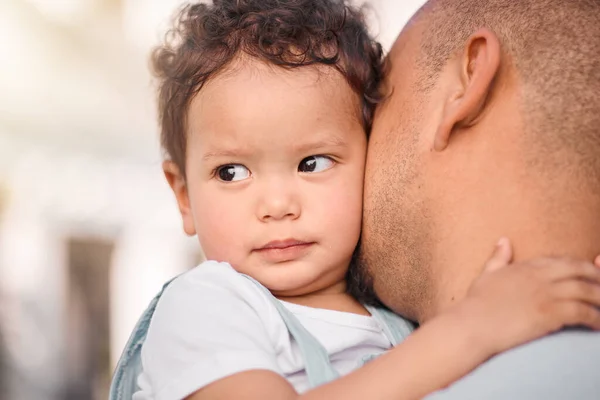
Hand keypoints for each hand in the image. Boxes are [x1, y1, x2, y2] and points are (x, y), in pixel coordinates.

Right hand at [455, 238, 599, 355]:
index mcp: (526, 267)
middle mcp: (539, 277)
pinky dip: (595, 318)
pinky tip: (598, 325)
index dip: (579, 265)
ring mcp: (546, 294)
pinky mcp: (550, 313)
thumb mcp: (487, 274)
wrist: (473, 324)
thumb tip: (503, 240)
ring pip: (586, 291)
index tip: (589, 272)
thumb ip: (498, 258)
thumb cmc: (477, 303)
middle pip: (579, 270)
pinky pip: (582, 312)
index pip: (561, 260)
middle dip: (597, 277)